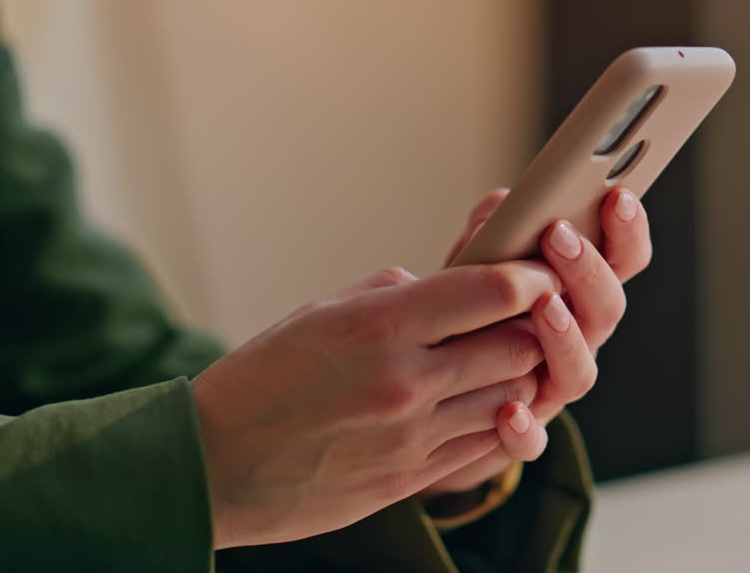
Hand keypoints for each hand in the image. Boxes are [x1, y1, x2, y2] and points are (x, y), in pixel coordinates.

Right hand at [191, 260, 563, 547]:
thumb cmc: (260, 378)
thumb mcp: (322, 311)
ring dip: (520, 375)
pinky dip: (497, 418)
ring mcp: (412, 436)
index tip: (538, 271)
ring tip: (505, 357)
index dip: (532, 277)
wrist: (210, 466)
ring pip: (513, 397)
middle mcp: (405, 381)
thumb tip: (448, 287)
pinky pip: (484, 443)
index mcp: (379, 325)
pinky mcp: (411, 479)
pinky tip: (486, 401)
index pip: (494, 292)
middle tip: (534, 314)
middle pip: (520, 345)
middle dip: (536, 326)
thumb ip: (395, 292)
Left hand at [422, 186, 652, 494]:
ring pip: (580, 372)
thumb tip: (502, 204)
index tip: (617, 197)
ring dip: (566, 337)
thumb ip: (492, 235)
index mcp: (577, 294)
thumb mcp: (475, 267)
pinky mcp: (520, 435)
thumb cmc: (466, 318)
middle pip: (608, 310)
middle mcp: (577, 341)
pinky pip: (532, 440)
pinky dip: (524, 427)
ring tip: (544, 305)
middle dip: (589, 271)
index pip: (622, 261)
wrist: (431, 394)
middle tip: (561, 236)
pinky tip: (508, 408)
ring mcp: (551, 389)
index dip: (627, 231)